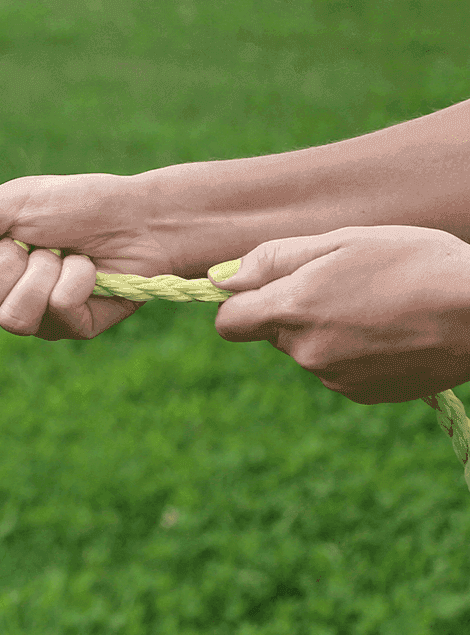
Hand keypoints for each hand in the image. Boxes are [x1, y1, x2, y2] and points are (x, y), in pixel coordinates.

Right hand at [0, 172, 182, 339]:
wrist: (139, 216)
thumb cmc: (74, 203)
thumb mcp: (11, 201)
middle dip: (2, 266)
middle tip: (29, 244)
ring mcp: (32, 317)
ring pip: (10, 318)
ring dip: (41, 274)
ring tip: (62, 255)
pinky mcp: (69, 328)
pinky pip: (55, 311)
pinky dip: (75, 278)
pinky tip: (89, 267)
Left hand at [208, 225, 469, 403]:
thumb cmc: (415, 262)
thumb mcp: (342, 241)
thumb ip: (273, 261)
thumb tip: (218, 280)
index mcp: (292, 311)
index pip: (228, 322)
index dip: (242, 303)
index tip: (267, 288)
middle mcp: (306, 352)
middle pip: (272, 334)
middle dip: (293, 311)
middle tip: (345, 284)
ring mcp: (335, 378)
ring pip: (308, 351)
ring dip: (327, 330)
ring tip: (378, 305)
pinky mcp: (363, 394)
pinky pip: (339, 370)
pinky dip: (354, 352)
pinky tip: (392, 331)